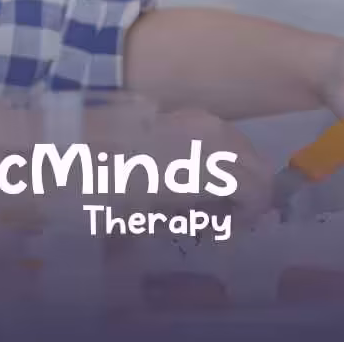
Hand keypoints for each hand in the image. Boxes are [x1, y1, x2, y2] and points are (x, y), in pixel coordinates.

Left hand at [96, 107, 272, 224]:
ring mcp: (203, 119)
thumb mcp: (157, 217)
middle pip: (258, 167)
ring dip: (236, 173)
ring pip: (243, 149)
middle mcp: (215, 138)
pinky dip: (222, 156)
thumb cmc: (118, 189)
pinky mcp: (189, 111)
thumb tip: (216, 222)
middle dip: (249, 195)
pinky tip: (193, 172)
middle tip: (221, 218)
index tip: (223, 231)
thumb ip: (199, 219)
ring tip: (205, 195)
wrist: (85, 145)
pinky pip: (222, 135)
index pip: (257, 190)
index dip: (249, 216)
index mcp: (211, 167)